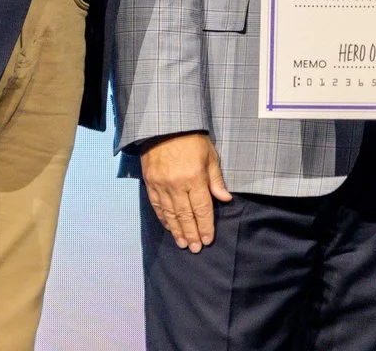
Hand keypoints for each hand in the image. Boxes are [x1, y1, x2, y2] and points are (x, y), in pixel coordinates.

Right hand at [141, 132, 232, 250]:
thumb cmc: (192, 139)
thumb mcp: (210, 155)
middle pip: (186, 216)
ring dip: (177, 231)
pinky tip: (170, 228)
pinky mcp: (150, 184)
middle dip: (192, 234)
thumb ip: (216, 180)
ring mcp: (161, 186)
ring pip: (171, 214)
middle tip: (196, 248)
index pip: (202, 209)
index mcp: (195, 178)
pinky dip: (164, 219)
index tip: (208, 240)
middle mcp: (177, 185)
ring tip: (183, 244)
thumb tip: (225, 199)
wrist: (165, 125)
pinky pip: (157, 206)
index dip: (206, 226)